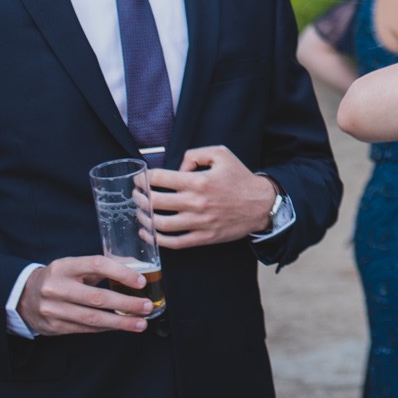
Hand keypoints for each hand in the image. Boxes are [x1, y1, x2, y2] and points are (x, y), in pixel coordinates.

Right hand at [18, 257, 153, 335]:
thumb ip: (100, 267)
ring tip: (140, 323)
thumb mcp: (73, 266)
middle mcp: (56, 287)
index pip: (96, 265)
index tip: (141, 282)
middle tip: (147, 306)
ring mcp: (53, 309)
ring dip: (120, 322)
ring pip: (92, 318)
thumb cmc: (58, 279)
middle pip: (97, 297)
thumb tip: (135, 267)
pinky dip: (106, 328)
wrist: (23, 297)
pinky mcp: (54, 327)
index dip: (121, 273)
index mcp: (64, 267)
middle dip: (126, 304)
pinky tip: (121, 326)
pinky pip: (86, 329)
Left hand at [151, 146, 276, 247]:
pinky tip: (149, 233)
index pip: (160, 179)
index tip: (139, 179)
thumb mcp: (221, 155)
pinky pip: (174, 243)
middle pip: (155, 202)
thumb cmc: (240, 178)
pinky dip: (157, 240)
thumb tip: (176, 169)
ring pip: (161, 225)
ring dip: (144, 218)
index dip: (144, 178)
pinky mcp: (203, 237)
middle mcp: (197, 203)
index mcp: (199, 181)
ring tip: (140, 213)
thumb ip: (194, 155)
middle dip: (140, 198)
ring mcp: (199, 222)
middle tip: (136, 195)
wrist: (261, 204)